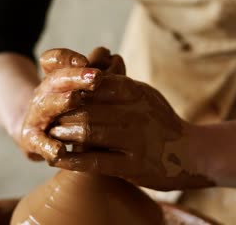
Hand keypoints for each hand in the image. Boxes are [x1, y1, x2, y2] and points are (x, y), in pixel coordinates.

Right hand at [19, 49, 102, 160]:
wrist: (36, 136)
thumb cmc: (66, 110)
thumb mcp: (79, 92)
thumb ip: (98, 75)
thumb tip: (114, 57)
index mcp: (54, 79)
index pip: (54, 60)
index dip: (69, 58)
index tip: (89, 58)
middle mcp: (43, 94)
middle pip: (55, 79)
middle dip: (76, 77)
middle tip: (96, 76)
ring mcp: (36, 116)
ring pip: (47, 106)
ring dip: (61, 101)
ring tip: (74, 98)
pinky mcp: (32, 141)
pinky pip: (40, 143)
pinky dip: (49, 147)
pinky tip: (60, 151)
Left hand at [47, 50, 212, 189]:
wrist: (192, 152)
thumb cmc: (160, 121)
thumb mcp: (142, 94)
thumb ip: (117, 83)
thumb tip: (88, 69)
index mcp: (135, 92)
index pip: (93, 84)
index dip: (68, 90)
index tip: (51, 94)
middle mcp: (135, 113)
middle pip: (86, 108)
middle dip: (61, 113)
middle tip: (44, 117)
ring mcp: (135, 140)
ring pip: (88, 132)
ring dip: (63, 134)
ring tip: (51, 135)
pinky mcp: (133, 166)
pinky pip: (96, 161)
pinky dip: (72, 160)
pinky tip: (58, 159)